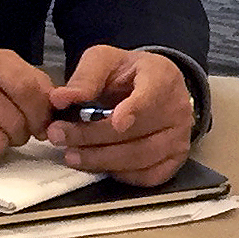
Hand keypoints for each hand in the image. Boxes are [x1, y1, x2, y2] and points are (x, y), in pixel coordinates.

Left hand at [45, 46, 194, 185]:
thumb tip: (60, 99)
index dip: (135, 109)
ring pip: (141, 157)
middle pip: (137, 131)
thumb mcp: (105, 61)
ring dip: (101, 159)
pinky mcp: (175, 161)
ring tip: (71, 155)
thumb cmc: (127, 74)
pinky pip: (148, 176)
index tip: (117, 122)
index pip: (153, 94)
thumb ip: (85, 77)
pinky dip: (120, 174)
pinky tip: (97, 165)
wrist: (154, 88)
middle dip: (93, 137)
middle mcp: (177, 109)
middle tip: (59, 136)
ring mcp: (179, 138)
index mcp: (162, 77)